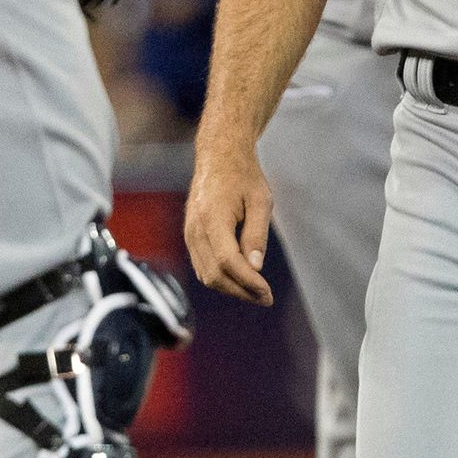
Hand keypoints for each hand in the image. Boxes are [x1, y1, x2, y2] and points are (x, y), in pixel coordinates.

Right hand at [184, 141, 274, 305]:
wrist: (219, 158)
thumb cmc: (244, 176)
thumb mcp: (261, 201)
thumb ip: (256, 234)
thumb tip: (255, 267)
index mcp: (212, 218)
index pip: (228, 261)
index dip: (247, 281)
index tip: (267, 293)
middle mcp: (195, 230)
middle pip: (214, 274)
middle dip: (241, 291)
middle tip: (266, 299)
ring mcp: (189, 234)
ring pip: (206, 274)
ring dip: (231, 288)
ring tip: (257, 293)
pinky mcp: (190, 237)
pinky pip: (202, 266)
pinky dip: (220, 278)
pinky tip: (241, 281)